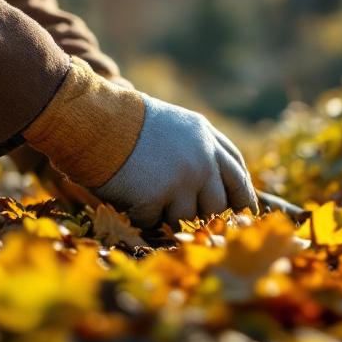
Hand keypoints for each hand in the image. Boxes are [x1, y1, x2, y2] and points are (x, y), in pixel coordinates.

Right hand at [92, 95, 256, 227]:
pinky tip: (130, 195)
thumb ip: (199, 148)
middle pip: (218, 204)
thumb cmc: (128, 122)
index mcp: (206, 139)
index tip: (244, 212)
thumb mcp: (176, 123)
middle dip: (202, 213)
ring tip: (147, 192)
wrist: (97, 120)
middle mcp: (202, 160)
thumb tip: (215, 183)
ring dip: (167, 213)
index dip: (243, 196)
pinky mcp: (157, 197)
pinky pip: (154, 222)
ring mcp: (182, 180)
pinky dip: (141, 215)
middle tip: (182, 212)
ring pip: (187, 217)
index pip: (237, 174)